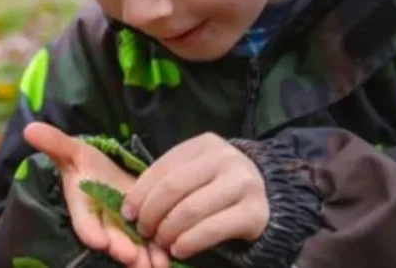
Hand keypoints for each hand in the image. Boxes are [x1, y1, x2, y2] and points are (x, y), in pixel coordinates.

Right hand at [24, 123, 171, 267]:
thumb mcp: (73, 151)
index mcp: (82, 205)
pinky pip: (149, 246)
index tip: (99, 240)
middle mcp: (101, 223)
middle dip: (120, 248)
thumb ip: (55, 143)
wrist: (106, 175)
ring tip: (154, 263)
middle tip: (130, 255)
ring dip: (142, 258)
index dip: (90, 231)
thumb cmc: (87, 163)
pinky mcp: (140, 231)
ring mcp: (121, 230)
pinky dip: (159, 253)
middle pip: (110, 239)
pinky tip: (168, 257)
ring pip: (131, 248)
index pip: (83, 221)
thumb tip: (29, 128)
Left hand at [122, 132, 268, 259]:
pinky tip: (179, 250)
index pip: (162, 168)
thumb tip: (131, 208)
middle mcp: (225, 159)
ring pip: (191, 210)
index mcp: (204, 144)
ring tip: (160, 242)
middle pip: (174, 188)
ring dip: (168, 231)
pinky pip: (212, 230)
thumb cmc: (217, 184)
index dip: (140, 193)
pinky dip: (189, 243)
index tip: (128, 214)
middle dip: (152, 213)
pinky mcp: (254, 213)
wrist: (267, 196)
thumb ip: (167, 181)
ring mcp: (243, 184)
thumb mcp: (194, 171)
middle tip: (144, 231)